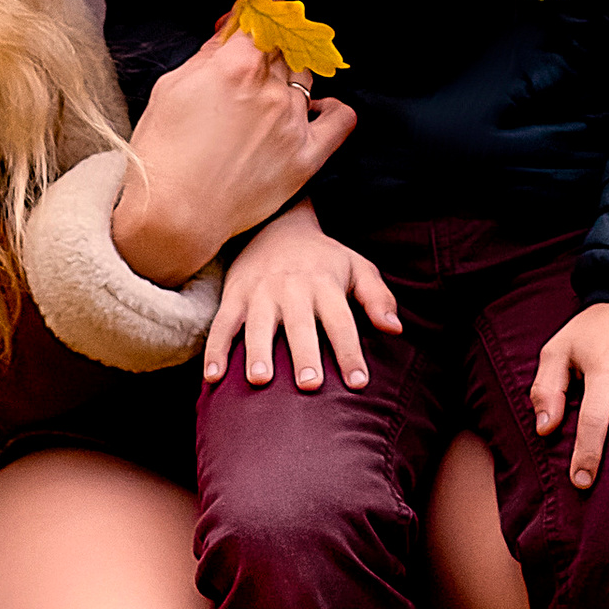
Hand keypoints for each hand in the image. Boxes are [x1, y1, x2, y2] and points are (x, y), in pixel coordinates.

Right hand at [112, 28, 356, 284]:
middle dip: (264, 55)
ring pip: (304, 79)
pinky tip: (317, 108)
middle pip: (281, 51)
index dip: (247, 28)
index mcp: (235, 67)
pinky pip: (340, 120)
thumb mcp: (171, 88)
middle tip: (245, 73)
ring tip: (264, 100)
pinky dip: (333, 108)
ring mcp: (292, 123)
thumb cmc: (163, 153)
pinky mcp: (306, 157)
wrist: (174, 215)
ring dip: (287, 81)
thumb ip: (207, 53)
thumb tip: (231, 28)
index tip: (240, 38)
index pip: (257, 26)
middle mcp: (270, 90)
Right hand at [205, 198, 400, 390]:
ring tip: (259, 380)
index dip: (350, 352)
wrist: (277, 223)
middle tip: (310, 385)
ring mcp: (260, 292)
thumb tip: (395, 329)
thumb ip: (377, 297)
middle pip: (300, 324)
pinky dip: (216, 350)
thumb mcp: (357, 267)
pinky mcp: (235, 295)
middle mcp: (292, 288)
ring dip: (257, 352)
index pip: (342, 321)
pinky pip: (222, 324)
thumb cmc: (324, 258)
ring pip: (258, 325)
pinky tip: (213, 378)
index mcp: (325, 283)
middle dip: (304, 354)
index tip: (358, 383)